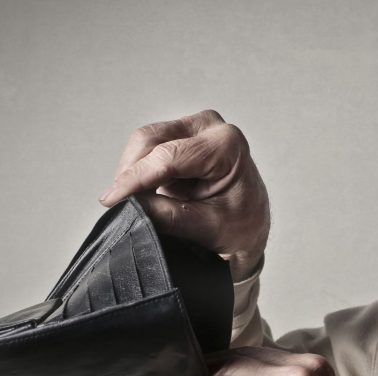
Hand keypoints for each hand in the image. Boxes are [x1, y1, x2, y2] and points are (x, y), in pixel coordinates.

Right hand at [100, 110, 269, 281]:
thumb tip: (130, 204)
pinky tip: (141, 192)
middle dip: (130, 173)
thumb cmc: (239, 227)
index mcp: (227, 145)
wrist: (249, 228)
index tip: (112, 200)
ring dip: (132, 171)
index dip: (135, 178)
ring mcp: (195, 128)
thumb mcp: (207, 227)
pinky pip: (147, 148)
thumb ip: (169, 216)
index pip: (168, 157)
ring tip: (134, 201)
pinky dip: (138, 170)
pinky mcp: (181, 136)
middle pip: (151, 141)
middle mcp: (211, 127)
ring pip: (144, 142)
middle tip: (119, 204)